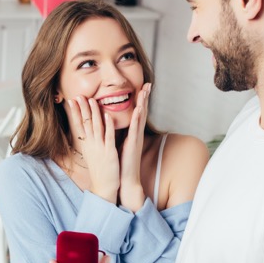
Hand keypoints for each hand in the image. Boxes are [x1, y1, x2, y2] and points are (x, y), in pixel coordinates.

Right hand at [69, 96, 118, 202]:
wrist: (104, 187)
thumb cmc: (99, 170)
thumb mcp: (91, 154)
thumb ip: (89, 142)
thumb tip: (85, 133)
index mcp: (86, 145)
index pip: (78, 125)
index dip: (75, 112)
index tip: (72, 100)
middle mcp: (91, 145)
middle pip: (85, 123)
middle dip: (82, 108)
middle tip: (79, 95)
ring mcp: (100, 148)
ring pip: (96, 127)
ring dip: (94, 113)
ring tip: (92, 100)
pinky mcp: (110, 152)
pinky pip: (109, 136)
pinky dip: (108, 126)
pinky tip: (107, 115)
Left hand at [119, 83, 150, 211]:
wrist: (125, 179)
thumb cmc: (122, 163)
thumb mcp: (121, 144)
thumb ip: (122, 133)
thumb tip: (115, 123)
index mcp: (133, 133)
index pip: (138, 113)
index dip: (140, 100)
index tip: (142, 87)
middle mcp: (137, 134)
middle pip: (142, 111)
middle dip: (145, 97)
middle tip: (148, 83)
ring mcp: (136, 138)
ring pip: (141, 117)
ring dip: (143, 103)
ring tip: (145, 91)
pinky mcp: (133, 144)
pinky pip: (135, 128)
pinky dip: (137, 118)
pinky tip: (139, 109)